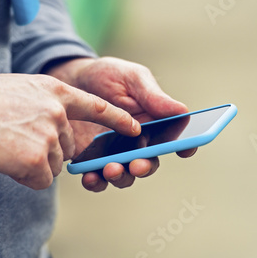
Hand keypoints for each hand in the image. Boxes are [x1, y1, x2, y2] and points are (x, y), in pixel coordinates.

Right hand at [0, 73, 139, 189]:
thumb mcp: (22, 90)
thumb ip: (47, 104)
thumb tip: (60, 126)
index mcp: (55, 91)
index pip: (97, 106)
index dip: (118, 118)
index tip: (135, 128)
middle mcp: (57, 112)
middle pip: (69, 147)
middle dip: (48, 151)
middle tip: (18, 140)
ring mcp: (49, 135)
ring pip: (55, 166)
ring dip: (34, 164)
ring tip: (8, 146)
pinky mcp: (38, 159)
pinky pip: (41, 180)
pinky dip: (25, 177)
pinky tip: (7, 160)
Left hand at [46, 57, 196, 191]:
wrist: (70, 79)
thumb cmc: (107, 76)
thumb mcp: (131, 78)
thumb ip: (153, 96)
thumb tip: (182, 111)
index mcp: (154, 123)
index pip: (174, 139)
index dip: (185, 146)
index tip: (185, 149)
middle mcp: (137, 143)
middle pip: (148, 163)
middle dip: (145, 167)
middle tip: (137, 165)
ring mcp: (114, 153)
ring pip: (124, 175)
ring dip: (121, 177)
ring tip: (111, 169)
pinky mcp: (91, 159)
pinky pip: (96, 177)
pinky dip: (95, 181)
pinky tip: (90, 176)